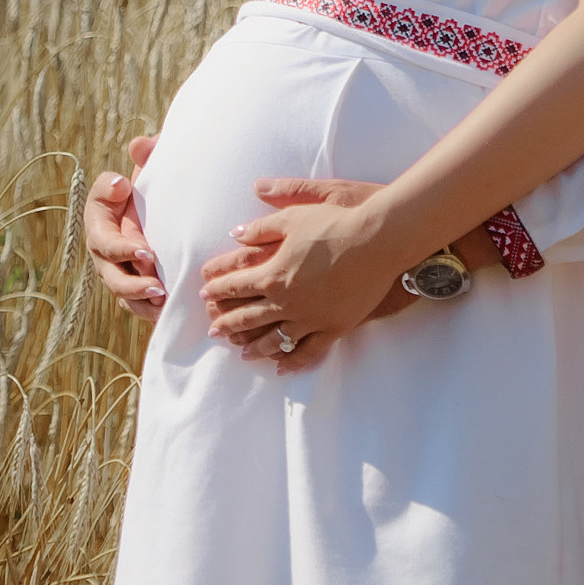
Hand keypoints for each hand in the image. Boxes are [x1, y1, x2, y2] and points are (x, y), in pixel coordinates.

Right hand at [85, 135, 163, 315]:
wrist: (167, 203)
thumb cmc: (154, 183)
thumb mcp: (150, 167)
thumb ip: (146, 155)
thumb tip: (139, 146)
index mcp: (101, 221)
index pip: (103, 239)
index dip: (122, 248)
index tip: (146, 251)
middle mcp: (105, 250)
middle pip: (111, 274)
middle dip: (131, 283)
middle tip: (157, 286)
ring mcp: (118, 270)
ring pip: (123, 295)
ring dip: (142, 301)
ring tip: (164, 303)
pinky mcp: (135, 286)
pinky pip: (139, 305)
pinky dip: (152, 311)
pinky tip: (170, 313)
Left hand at [200, 178, 410, 365]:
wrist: (377, 242)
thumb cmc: (335, 223)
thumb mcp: (293, 217)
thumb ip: (260, 228)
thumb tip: (234, 235)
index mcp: (273, 274)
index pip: (235, 286)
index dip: (217, 289)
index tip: (205, 295)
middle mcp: (286, 302)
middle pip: (248, 317)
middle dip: (227, 324)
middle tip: (213, 331)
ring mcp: (310, 318)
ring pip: (274, 340)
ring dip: (254, 347)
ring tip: (242, 352)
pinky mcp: (334, 328)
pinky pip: (309, 351)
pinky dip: (292, 361)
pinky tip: (282, 367)